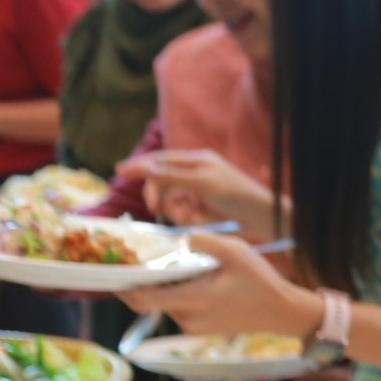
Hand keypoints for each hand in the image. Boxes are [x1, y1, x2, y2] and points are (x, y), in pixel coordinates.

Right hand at [117, 151, 276, 237]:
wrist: (262, 219)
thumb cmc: (237, 194)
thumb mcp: (204, 182)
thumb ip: (173, 176)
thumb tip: (147, 167)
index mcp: (196, 161)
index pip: (161, 160)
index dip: (140, 165)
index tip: (119, 171)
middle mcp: (194, 175)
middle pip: (160, 183)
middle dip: (158, 195)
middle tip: (155, 206)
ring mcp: (196, 194)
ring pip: (169, 202)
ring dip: (177, 211)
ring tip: (196, 216)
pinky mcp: (200, 212)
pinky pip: (181, 216)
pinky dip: (188, 220)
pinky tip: (203, 221)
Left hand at [120, 232, 320, 338]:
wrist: (282, 312)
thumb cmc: (261, 281)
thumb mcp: (236, 251)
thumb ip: (204, 242)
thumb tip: (180, 238)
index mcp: (194, 299)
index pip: (143, 299)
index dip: (123, 287)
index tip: (113, 271)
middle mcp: (187, 318)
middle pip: (149, 300)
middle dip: (142, 283)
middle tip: (138, 263)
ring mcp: (192, 327)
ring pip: (164, 304)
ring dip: (163, 288)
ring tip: (175, 268)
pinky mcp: (198, 330)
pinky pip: (177, 310)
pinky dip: (177, 295)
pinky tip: (192, 281)